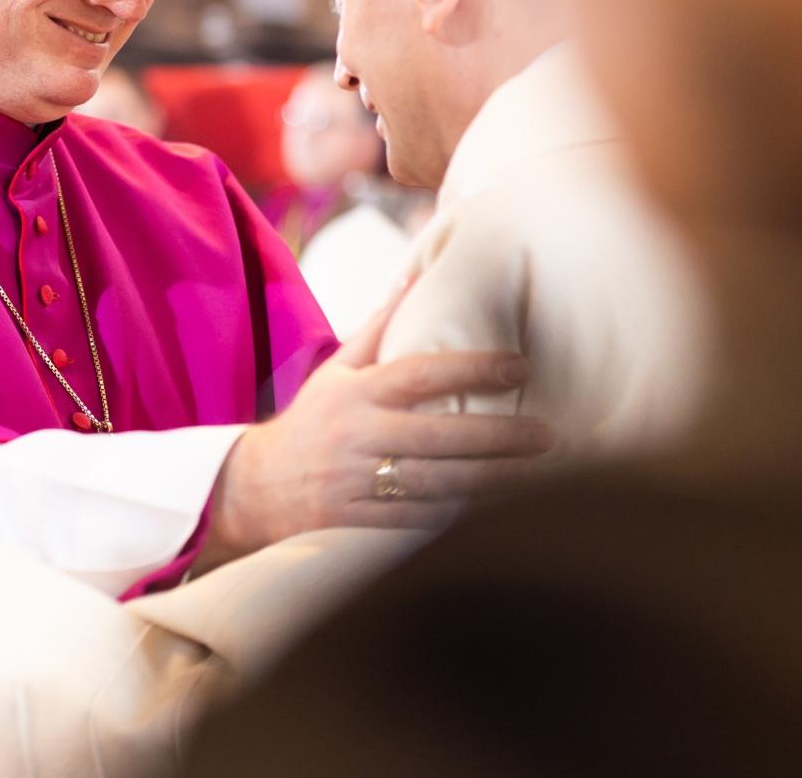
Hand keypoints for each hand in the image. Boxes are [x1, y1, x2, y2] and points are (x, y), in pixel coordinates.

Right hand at [201, 278, 557, 560]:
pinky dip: (457, 522)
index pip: (421, 374)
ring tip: (540, 479)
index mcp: (358, 395)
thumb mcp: (336, 371)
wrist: (251, 490)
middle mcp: (359, 438)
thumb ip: (378, 327)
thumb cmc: (310, 423)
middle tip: (549, 436)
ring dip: (491, 483)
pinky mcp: (357, 527)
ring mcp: (357, 485)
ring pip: (436, 485)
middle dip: (499, 437)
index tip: (520, 366)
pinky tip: (497, 517)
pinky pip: (416, 525)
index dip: (473, 368)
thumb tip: (415, 273)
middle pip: (439, 437)